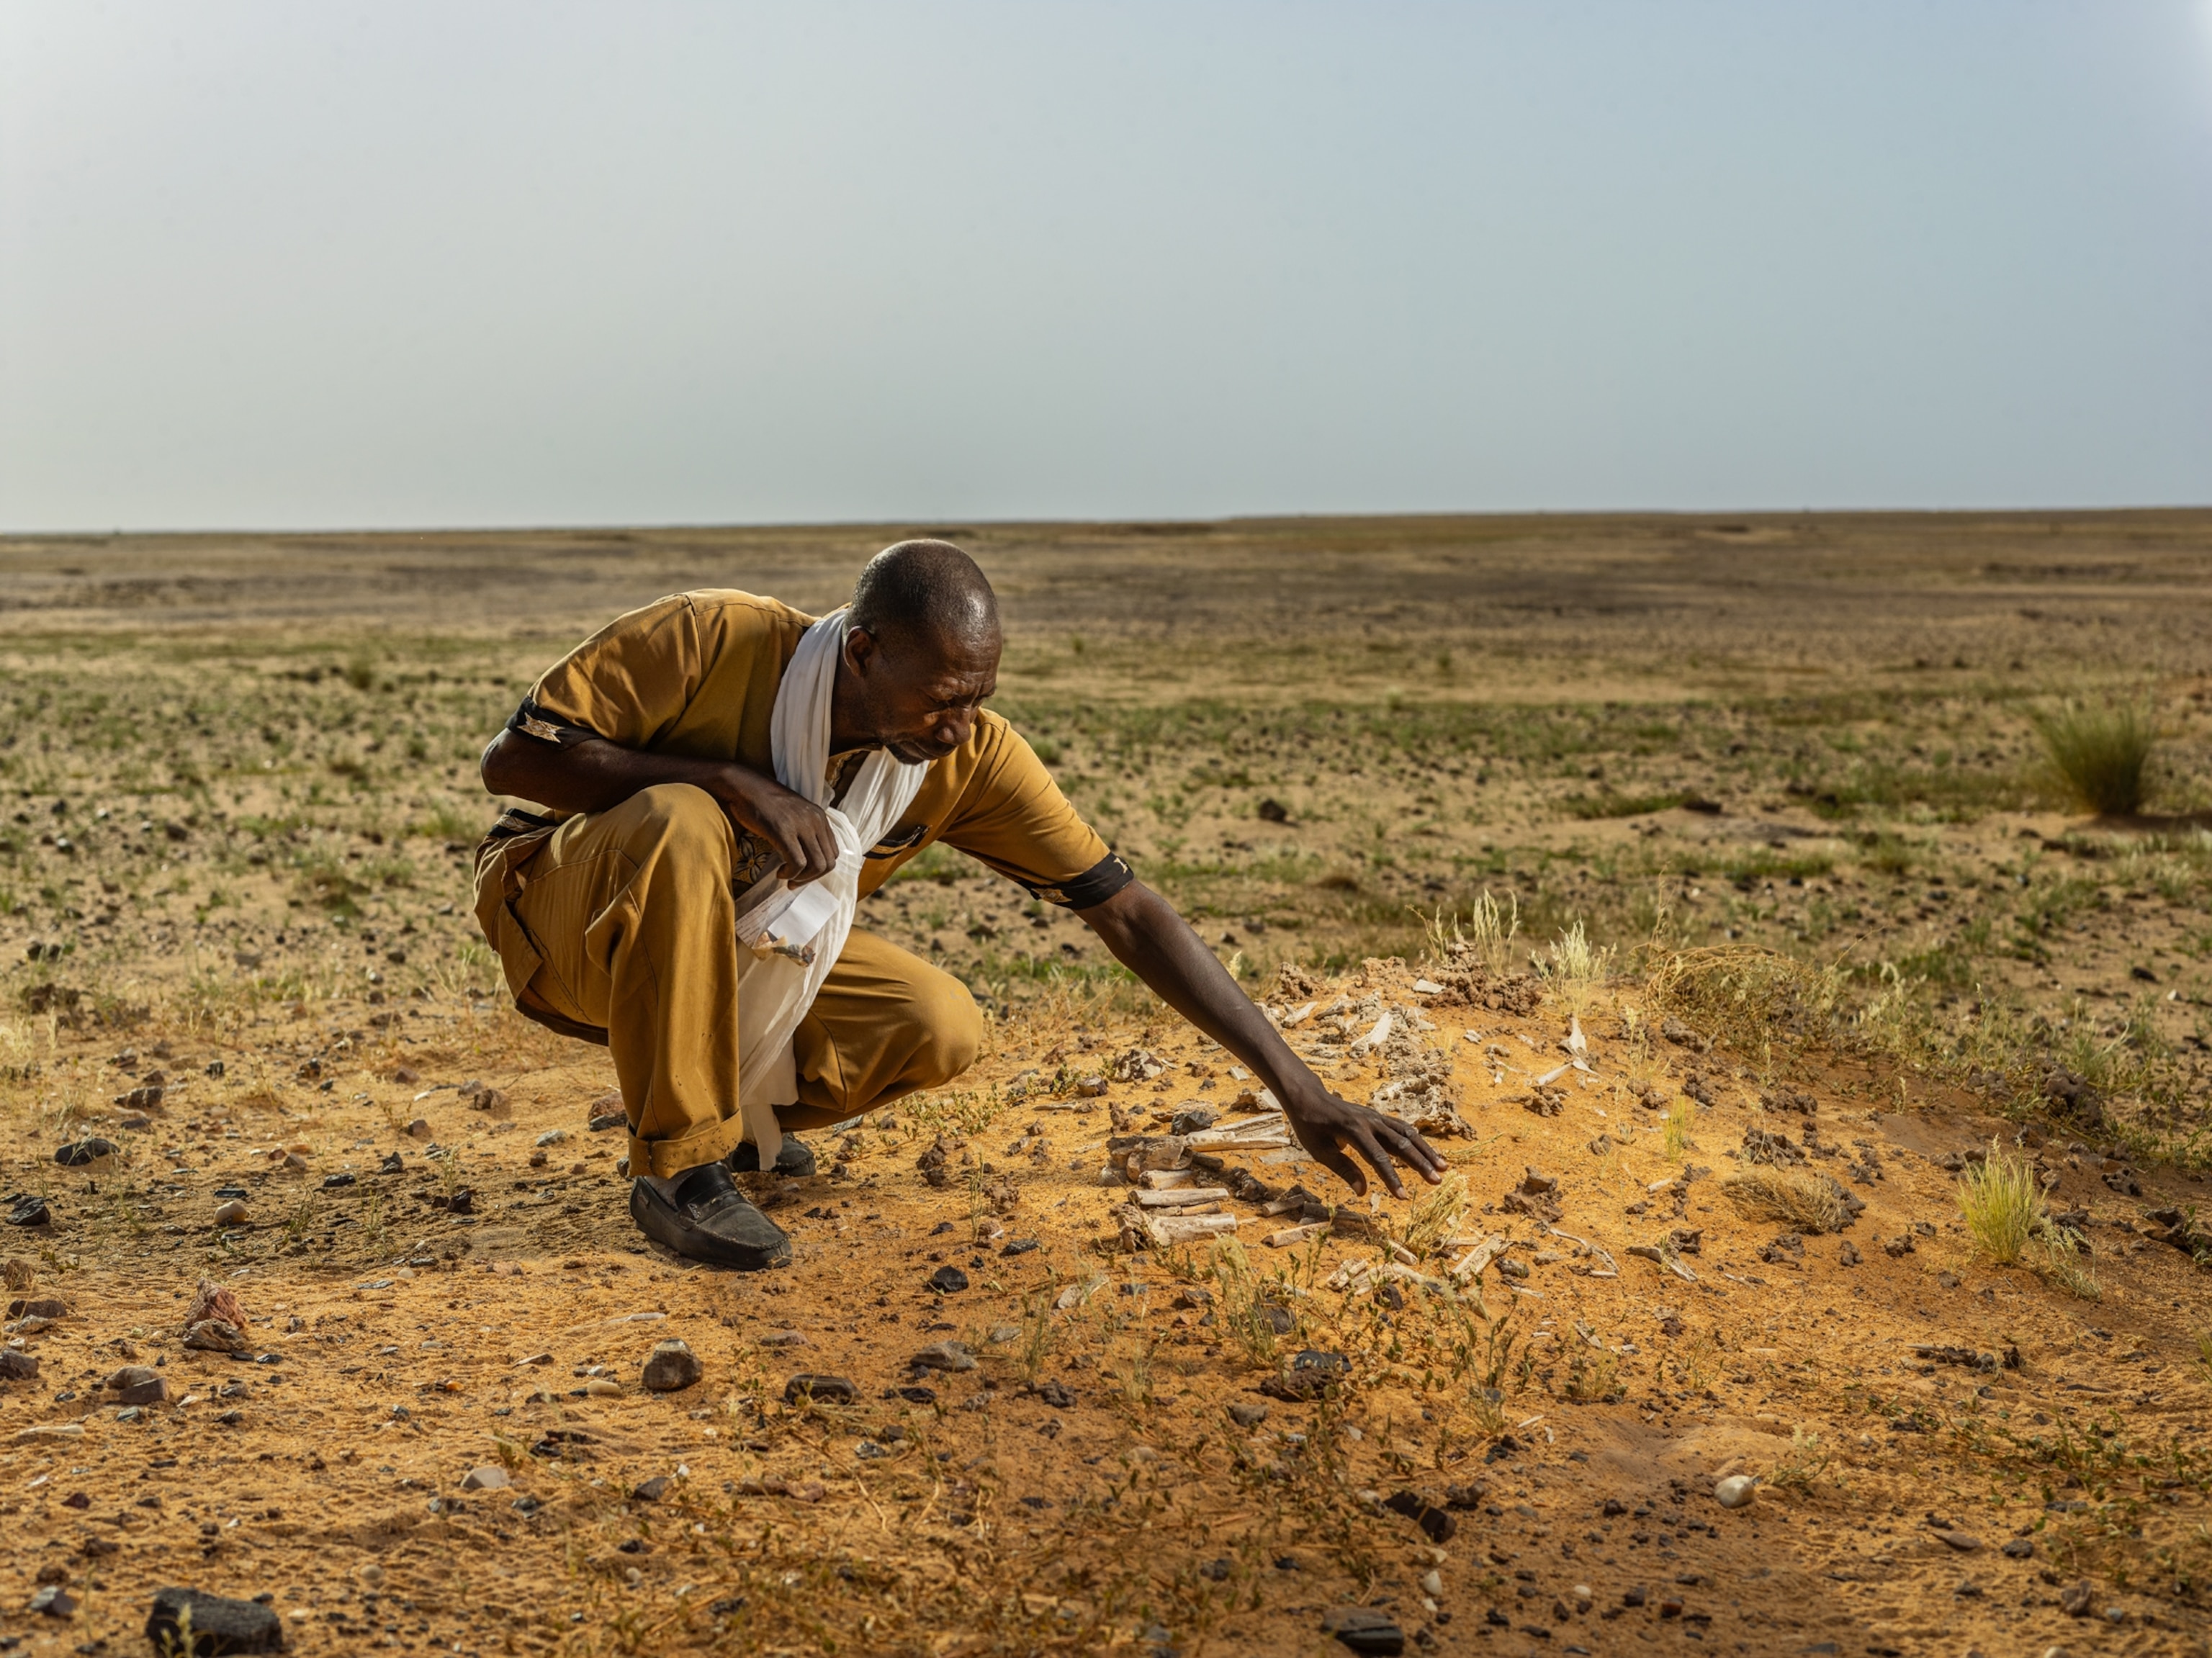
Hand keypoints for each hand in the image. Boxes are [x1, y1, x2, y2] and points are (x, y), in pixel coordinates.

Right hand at [714, 765, 839, 885]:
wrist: (744, 786)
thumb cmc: (764, 804)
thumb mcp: (794, 816)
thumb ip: (805, 833)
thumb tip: (807, 861)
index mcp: (820, 818)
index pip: (833, 853)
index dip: (820, 870)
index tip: (803, 875)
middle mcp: (815, 821)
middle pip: (829, 862)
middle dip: (812, 878)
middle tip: (794, 882)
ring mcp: (801, 825)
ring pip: (817, 865)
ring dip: (802, 878)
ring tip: (786, 877)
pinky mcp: (784, 831)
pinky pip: (798, 862)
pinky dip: (791, 874)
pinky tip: (780, 872)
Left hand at [1279, 1084, 1445, 1199]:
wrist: (1309, 1096)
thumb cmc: (1310, 1125)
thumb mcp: (1319, 1150)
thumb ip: (1343, 1169)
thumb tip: (1363, 1192)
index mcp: (1353, 1131)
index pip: (1377, 1158)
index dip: (1391, 1179)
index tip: (1403, 1197)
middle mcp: (1369, 1122)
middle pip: (1400, 1144)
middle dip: (1420, 1164)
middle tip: (1438, 1181)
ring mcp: (1376, 1117)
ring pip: (1407, 1134)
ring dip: (1425, 1150)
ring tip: (1443, 1167)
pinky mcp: (1378, 1117)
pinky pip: (1401, 1128)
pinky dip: (1417, 1139)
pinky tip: (1428, 1152)